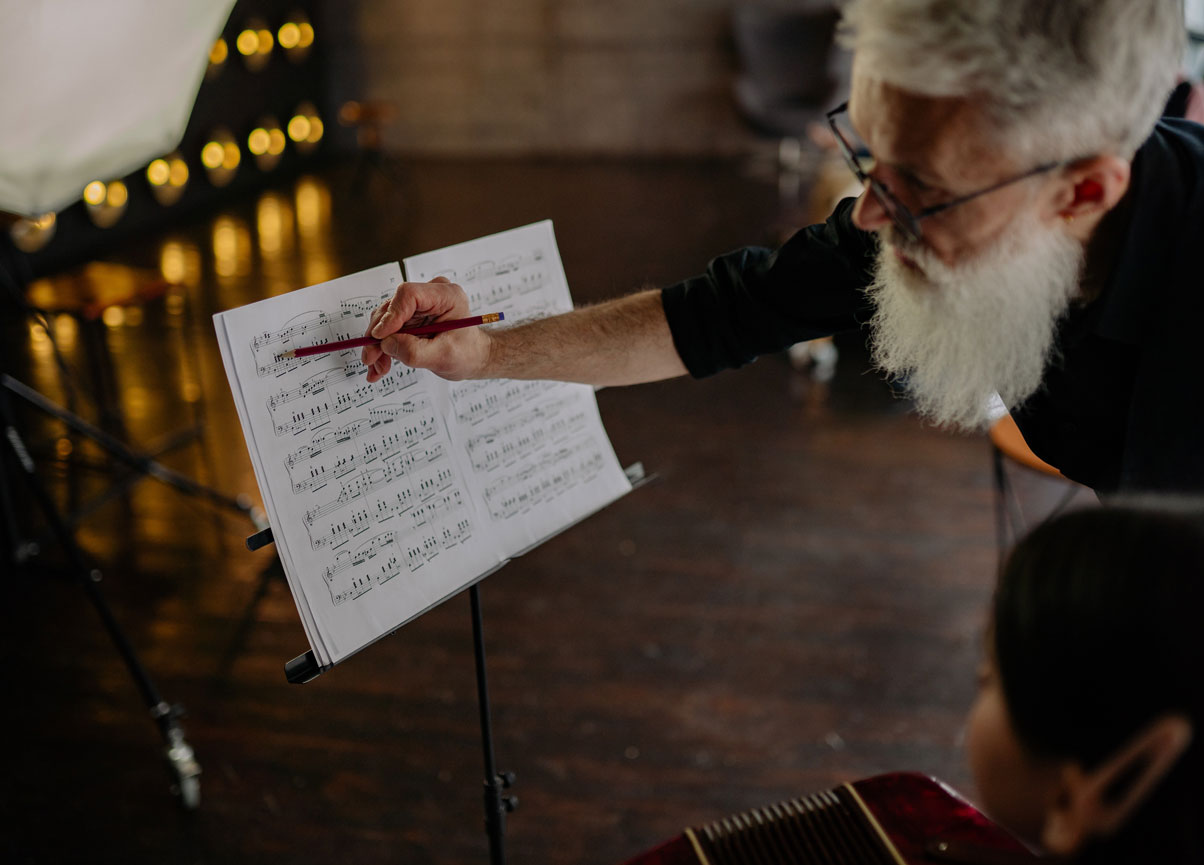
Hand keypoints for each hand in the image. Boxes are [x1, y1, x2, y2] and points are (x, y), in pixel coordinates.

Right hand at [362, 277, 491, 381]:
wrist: (472, 358)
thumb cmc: (467, 354)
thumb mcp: (443, 357)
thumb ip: (414, 351)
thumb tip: (386, 343)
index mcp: (446, 296)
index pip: (409, 294)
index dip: (391, 315)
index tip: (380, 337)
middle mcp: (431, 295)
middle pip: (393, 307)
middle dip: (379, 335)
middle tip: (370, 358)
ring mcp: (420, 305)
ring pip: (386, 319)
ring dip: (379, 345)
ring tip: (377, 367)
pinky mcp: (411, 316)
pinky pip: (389, 328)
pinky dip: (383, 347)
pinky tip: (379, 366)